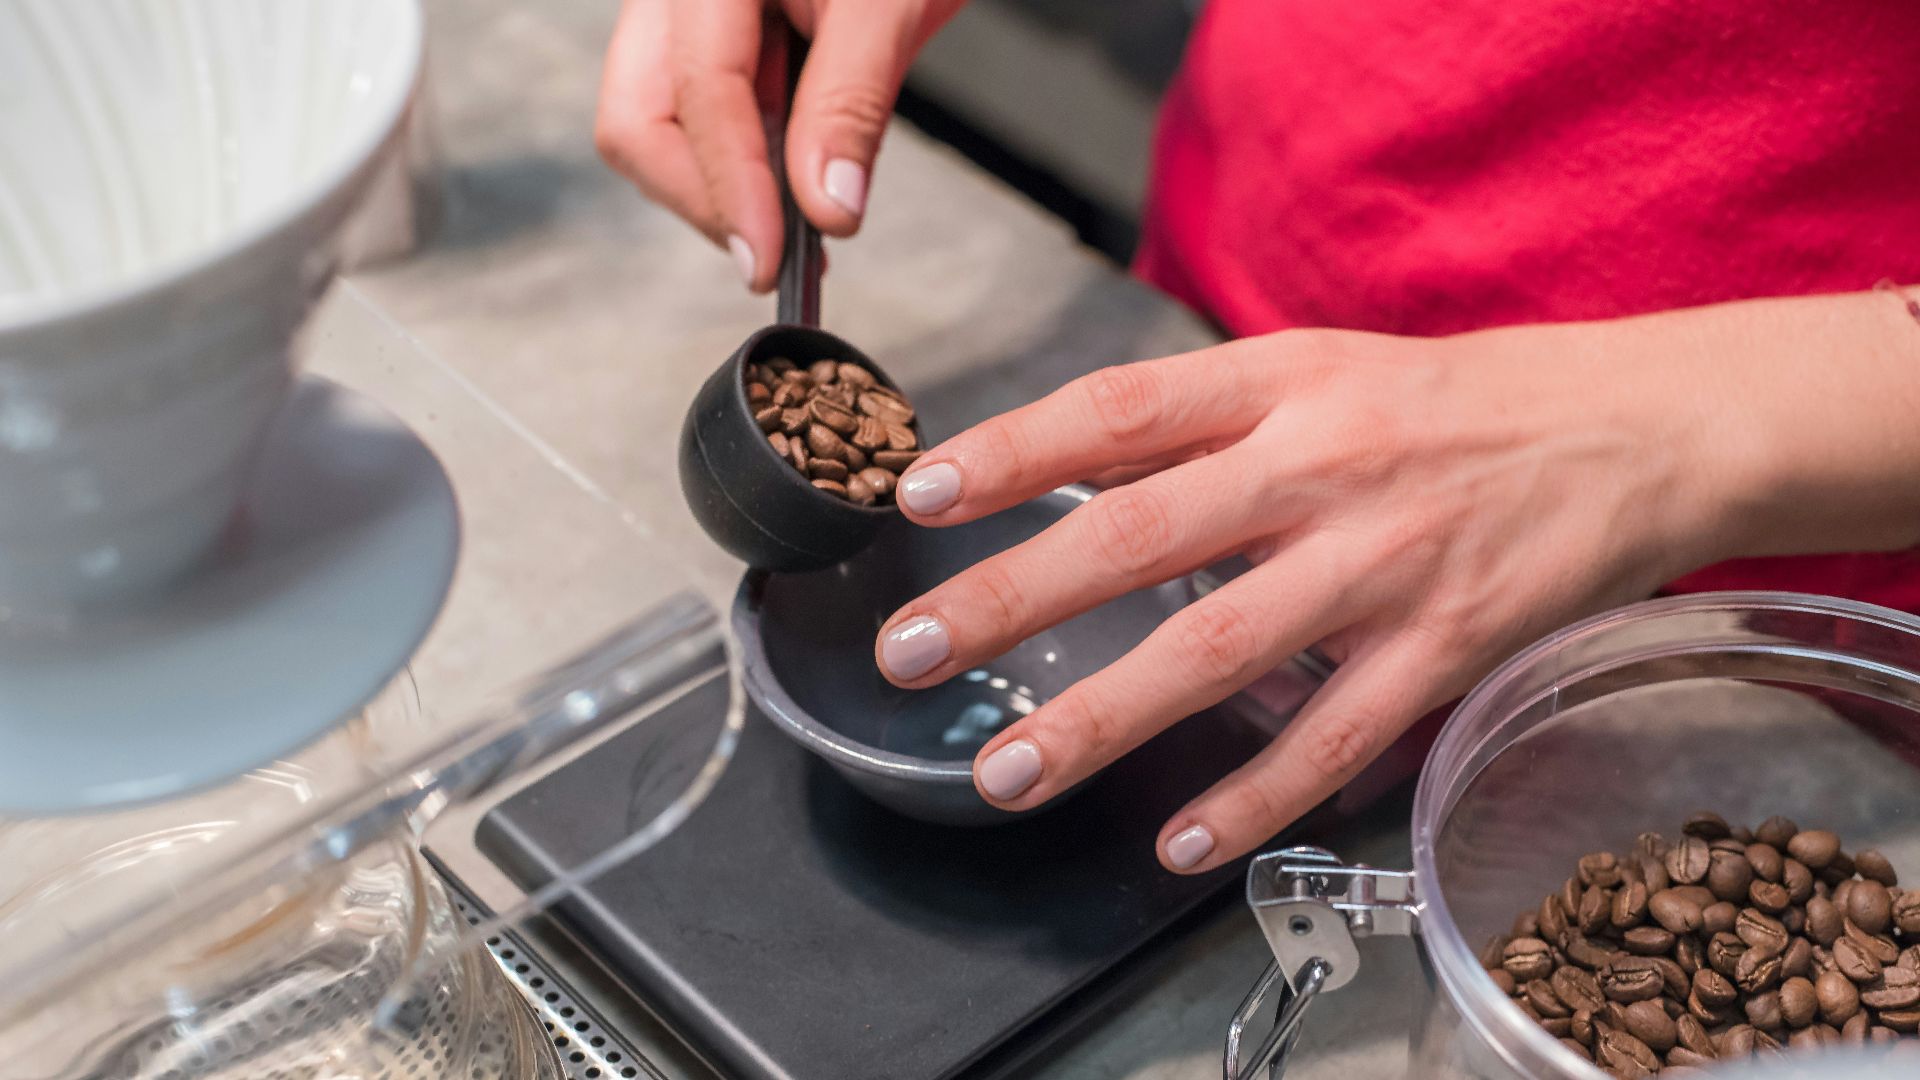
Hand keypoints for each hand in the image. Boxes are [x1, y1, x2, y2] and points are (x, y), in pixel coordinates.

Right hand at [595, 0, 963, 290]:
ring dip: (723, 185)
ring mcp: (679, 12)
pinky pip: (695, 113)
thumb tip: (826, 208)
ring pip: (656, 124)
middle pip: (637, 118)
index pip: (698, 92)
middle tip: (775, 256)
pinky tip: (790, 188)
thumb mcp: (889, 5)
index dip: (731, 188)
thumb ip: (850, 105)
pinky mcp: (705, 36)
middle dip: (704, 197)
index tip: (766, 262)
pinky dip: (740, 161)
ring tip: (799, 224)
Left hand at [872, 321, 1748, 872]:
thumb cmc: (1452, 405)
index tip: (919, 495)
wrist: (1634, 431)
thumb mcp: (1318, 371)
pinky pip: (1333, 735)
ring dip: (1102, 717)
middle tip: (908, 650)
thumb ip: (1195, 423)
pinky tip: (1179, 838)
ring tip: (1008, 769)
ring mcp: (1387, 561)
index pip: (1120, 409)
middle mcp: (1324, 464)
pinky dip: (1252, 794)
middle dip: (1012, 596)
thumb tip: (1063, 471)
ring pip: (1220, 648)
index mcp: (1281, 383)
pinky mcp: (1447, 645)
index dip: (1014, 451)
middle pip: (1142, 533)